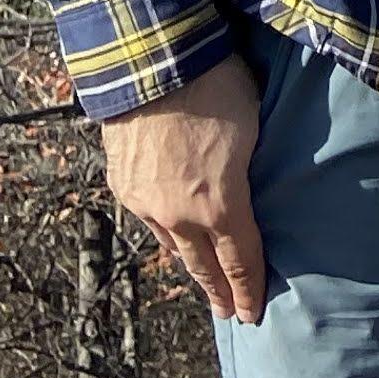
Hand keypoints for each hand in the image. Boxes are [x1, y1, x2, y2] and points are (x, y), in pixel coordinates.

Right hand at [100, 56, 271, 324]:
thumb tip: (254, 185)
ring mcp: (146, 203)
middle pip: (204, 266)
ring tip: (203, 277)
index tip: (254, 314)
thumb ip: (251, 172)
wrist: (151, 63)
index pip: (241, 261)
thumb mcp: (253, 130)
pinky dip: (165, 231)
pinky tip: (171, 235)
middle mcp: (181, 216)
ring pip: (173, 246)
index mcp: (221, 205)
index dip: (249, 289)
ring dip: (191, 263)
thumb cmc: (217, 88)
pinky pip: (149, 220)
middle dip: (219, 292)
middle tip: (230, 313)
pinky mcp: (124, 185)